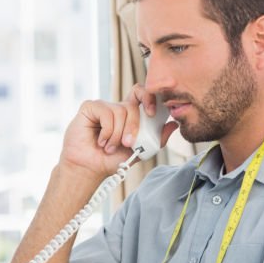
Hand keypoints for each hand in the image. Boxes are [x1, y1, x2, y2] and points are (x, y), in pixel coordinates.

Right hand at [59, 85, 176, 179]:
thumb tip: (174, 125)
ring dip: (117, 134)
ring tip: (109, 147)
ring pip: (120, 111)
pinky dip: (107, 131)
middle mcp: (116, 108)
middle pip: (133, 104)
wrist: (90, 169)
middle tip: (128, 143)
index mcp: (129, 115)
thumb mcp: (139, 152)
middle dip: (133, 126)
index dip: (149, 97)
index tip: (152, 113)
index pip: (142, 94)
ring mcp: (103, 106)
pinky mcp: (90, 108)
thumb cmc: (111, 160)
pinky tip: (100, 141)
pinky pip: (106, 112)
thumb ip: (157, 139)